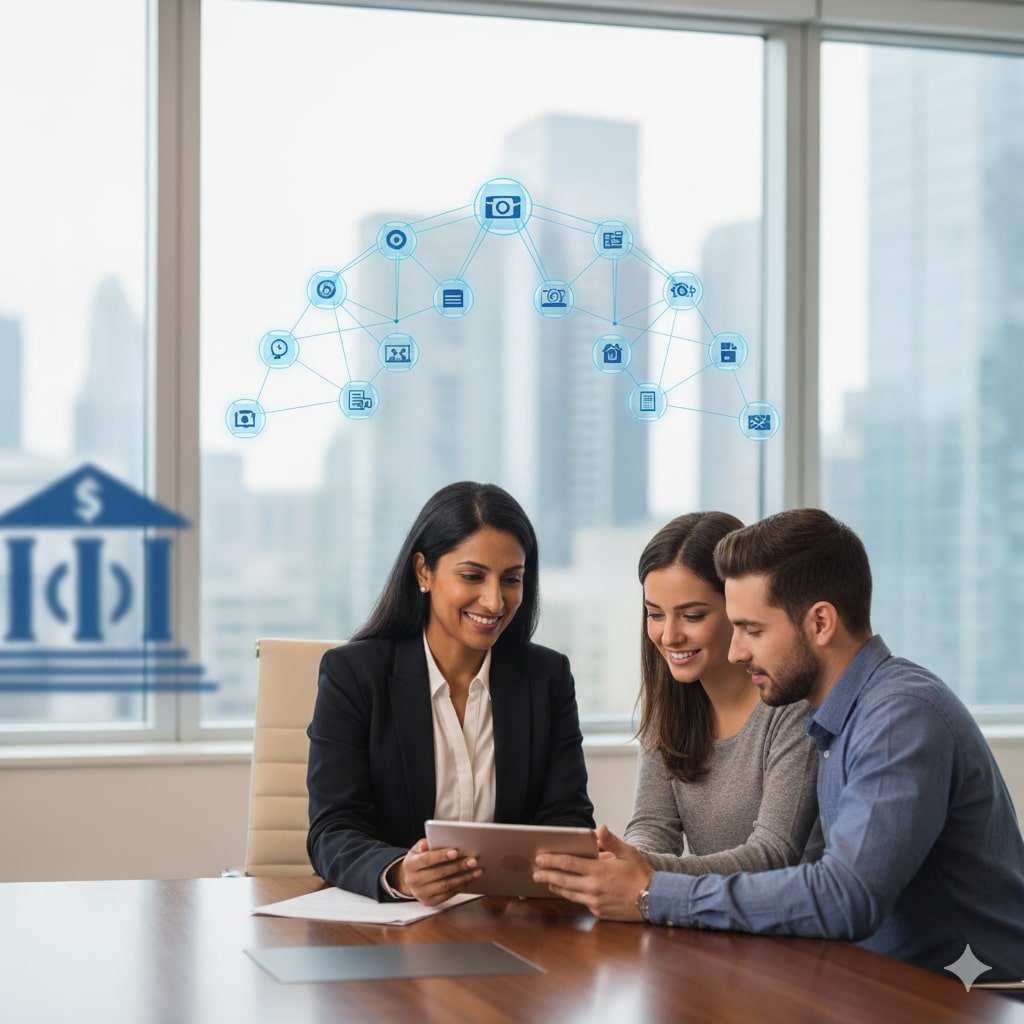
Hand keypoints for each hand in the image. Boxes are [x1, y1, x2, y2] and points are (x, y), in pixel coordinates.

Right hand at [389, 839, 481, 905]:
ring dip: (463, 878)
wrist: (410, 879)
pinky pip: (448, 894)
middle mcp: (413, 881)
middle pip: (439, 873)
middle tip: (473, 860)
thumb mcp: (416, 849)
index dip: (441, 855)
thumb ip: (423, 844)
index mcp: (409, 865)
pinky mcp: (429, 902)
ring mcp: (421, 893)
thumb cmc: (418, 860)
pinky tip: (469, 879)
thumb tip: (426, 844)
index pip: (426, 859)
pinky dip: (460, 886)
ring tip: (477, 870)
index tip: (456, 851)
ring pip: (445, 886)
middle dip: (458, 866)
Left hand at [533, 824, 653, 920]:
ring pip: (569, 893)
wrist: (654, 900)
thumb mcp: (628, 853)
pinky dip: (571, 895)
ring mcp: (595, 901)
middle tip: (535, 872)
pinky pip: (580, 902)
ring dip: (556, 886)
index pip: (569, 864)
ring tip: (546, 881)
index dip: (552, 860)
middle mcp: (593, 887)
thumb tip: (599, 828)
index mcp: (598, 870)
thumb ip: (610, 841)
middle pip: (563, 880)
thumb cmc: (641, 874)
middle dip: (547, 875)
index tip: (540, 858)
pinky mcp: (599, 912)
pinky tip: (567, 891)